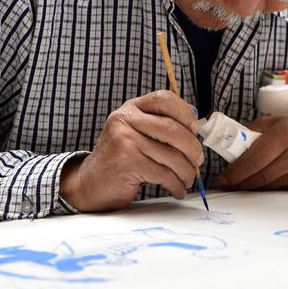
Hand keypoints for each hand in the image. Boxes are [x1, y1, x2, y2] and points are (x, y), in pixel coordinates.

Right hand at [60, 90, 201, 211]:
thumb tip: (196, 134)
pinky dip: (176, 185)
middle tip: (198, 160)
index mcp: (131, 108)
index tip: (194, 130)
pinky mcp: (127, 163)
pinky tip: (178, 189)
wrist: (89, 183)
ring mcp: (124, 140)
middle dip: (192, 148)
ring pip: (171, 155)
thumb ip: (160, 127)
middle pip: (172, 129)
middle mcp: (125, 120)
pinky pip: (163, 174)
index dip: (185, 113)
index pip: (164, 98)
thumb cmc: (121, 159)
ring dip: (187, 171)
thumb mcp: (136, 133)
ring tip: (188, 179)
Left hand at [214, 114, 287, 190]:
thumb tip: (227, 152)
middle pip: (261, 176)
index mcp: (285, 133)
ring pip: (269, 186)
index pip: (255, 158)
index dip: (235, 172)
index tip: (221, 179)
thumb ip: (251, 135)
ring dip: (251, 187)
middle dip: (239, 183)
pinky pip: (280, 189)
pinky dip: (266, 188)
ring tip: (239, 182)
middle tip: (224, 185)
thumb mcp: (273, 123)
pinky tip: (260, 182)